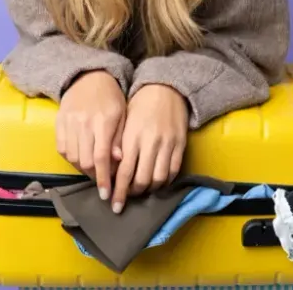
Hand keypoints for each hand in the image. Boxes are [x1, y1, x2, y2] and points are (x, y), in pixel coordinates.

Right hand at [55, 71, 125, 200]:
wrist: (89, 77)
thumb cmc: (111, 98)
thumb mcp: (122, 115)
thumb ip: (120, 139)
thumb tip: (118, 162)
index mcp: (103, 122)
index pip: (101, 157)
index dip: (103, 178)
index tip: (107, 195)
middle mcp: (84, 123)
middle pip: (84, 161)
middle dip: (94, 176)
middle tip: (102, 181)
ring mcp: (68, 122)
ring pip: (72, 157)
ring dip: (82, 169)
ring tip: (93, 170)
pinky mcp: (58, 122)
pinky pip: (61, 148)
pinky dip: (71, 158)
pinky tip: (81, 157)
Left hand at [111, 83, 188, 212]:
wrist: (165, 88)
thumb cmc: (139, 105)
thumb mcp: (123, 122)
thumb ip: (118, 146)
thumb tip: (111, 173)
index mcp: (133, 136)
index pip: (124, 171)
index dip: (119, 191)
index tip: (113, 204)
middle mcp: (151, 141)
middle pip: (142, 179)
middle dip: (133, 193)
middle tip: (127, 197)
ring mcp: (168, 144)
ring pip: (159, 178)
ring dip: (149, 190)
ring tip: (142, 191)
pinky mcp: (181, 144)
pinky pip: (174, 170)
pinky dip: (165, 182)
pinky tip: (158, 183)